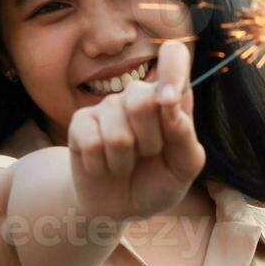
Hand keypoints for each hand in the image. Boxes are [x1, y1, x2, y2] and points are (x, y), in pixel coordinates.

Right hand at [67, 38, 207, 222]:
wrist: (120, 209)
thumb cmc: (157, 182)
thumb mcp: (183, 167)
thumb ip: (184, 135)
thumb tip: (169, 101)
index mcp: (169, 97)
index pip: (173, 56)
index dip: (172, 70)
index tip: (169, 100)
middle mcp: (138, 95)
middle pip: (141, 98)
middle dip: (150, 141)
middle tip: (149, 154)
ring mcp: (106, 107)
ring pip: (117, 133)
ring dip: (124, 161)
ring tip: (125, 164)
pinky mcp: (80, 123)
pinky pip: (92, 143)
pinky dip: (102, 167)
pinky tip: (104, 167)